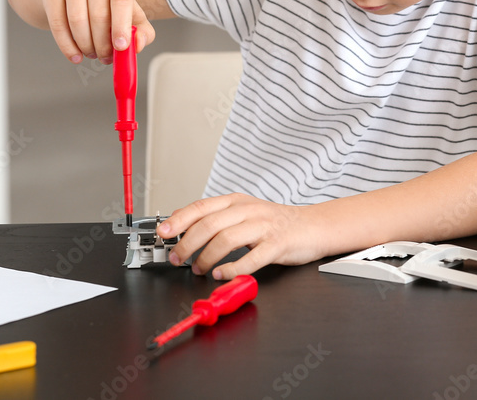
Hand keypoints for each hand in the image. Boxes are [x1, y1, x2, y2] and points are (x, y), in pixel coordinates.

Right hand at [40, 0, 154, 63]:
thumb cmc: (110, 6)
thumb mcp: (132, 16)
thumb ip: (143, 32)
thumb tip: (138, 45)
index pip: (122, 0)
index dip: (121, 26)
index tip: (121, 47)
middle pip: (99, 15)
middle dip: (103, 44)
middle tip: (105, 58)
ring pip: (77, 21)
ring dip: (86, 45)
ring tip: (92, 53)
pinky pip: (57, 23)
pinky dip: (67, 46)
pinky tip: (75, 56)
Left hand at [157, 193, 324, 278]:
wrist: (313, 226)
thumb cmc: (275, 222)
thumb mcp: (243, 212)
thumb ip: (215, 217)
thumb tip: (181, 221)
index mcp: (236, 201)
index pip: (201, 207)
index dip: (179, 220)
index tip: (164, 233)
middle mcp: (248, 210)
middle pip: (210, 224)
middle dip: (188, 244)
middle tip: (178, 259)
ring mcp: (264, 227)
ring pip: (227, 239)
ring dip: (207, 257)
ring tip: (199, 269)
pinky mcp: (277, 244)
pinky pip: (251, 258)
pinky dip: (233, 268)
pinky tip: (221, 274)